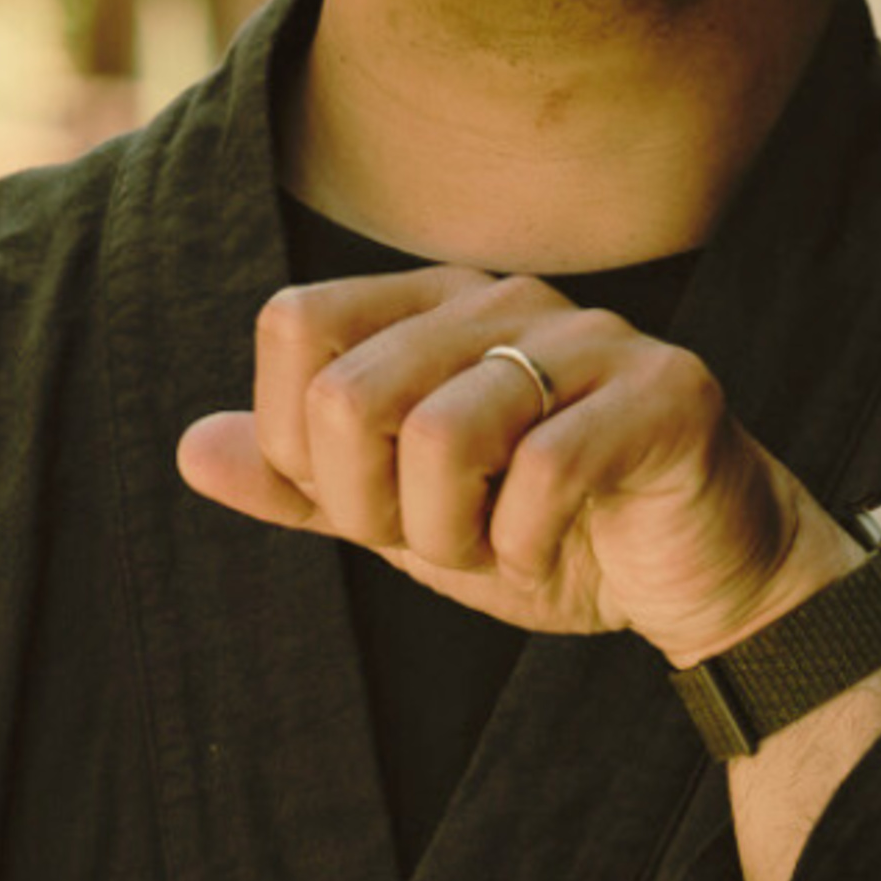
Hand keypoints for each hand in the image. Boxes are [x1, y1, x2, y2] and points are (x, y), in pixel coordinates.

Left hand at [176, 267, 863, 664]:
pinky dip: (527, 545)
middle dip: (372, 508)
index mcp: (425, 307)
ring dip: (449, 535)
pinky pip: (547, 469)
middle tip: (434, 539)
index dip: (297, 443)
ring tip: (493, 546)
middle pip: (351, 393)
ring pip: (441, 434)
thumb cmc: (538, 532)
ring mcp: (590, 335)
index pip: (293, 325)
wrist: (689, 581)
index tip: (363, 502)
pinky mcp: (666, 390)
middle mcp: (500, 299)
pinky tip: (552, 551)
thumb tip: (191, 448)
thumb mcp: (396, 517)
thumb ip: (297, 482)